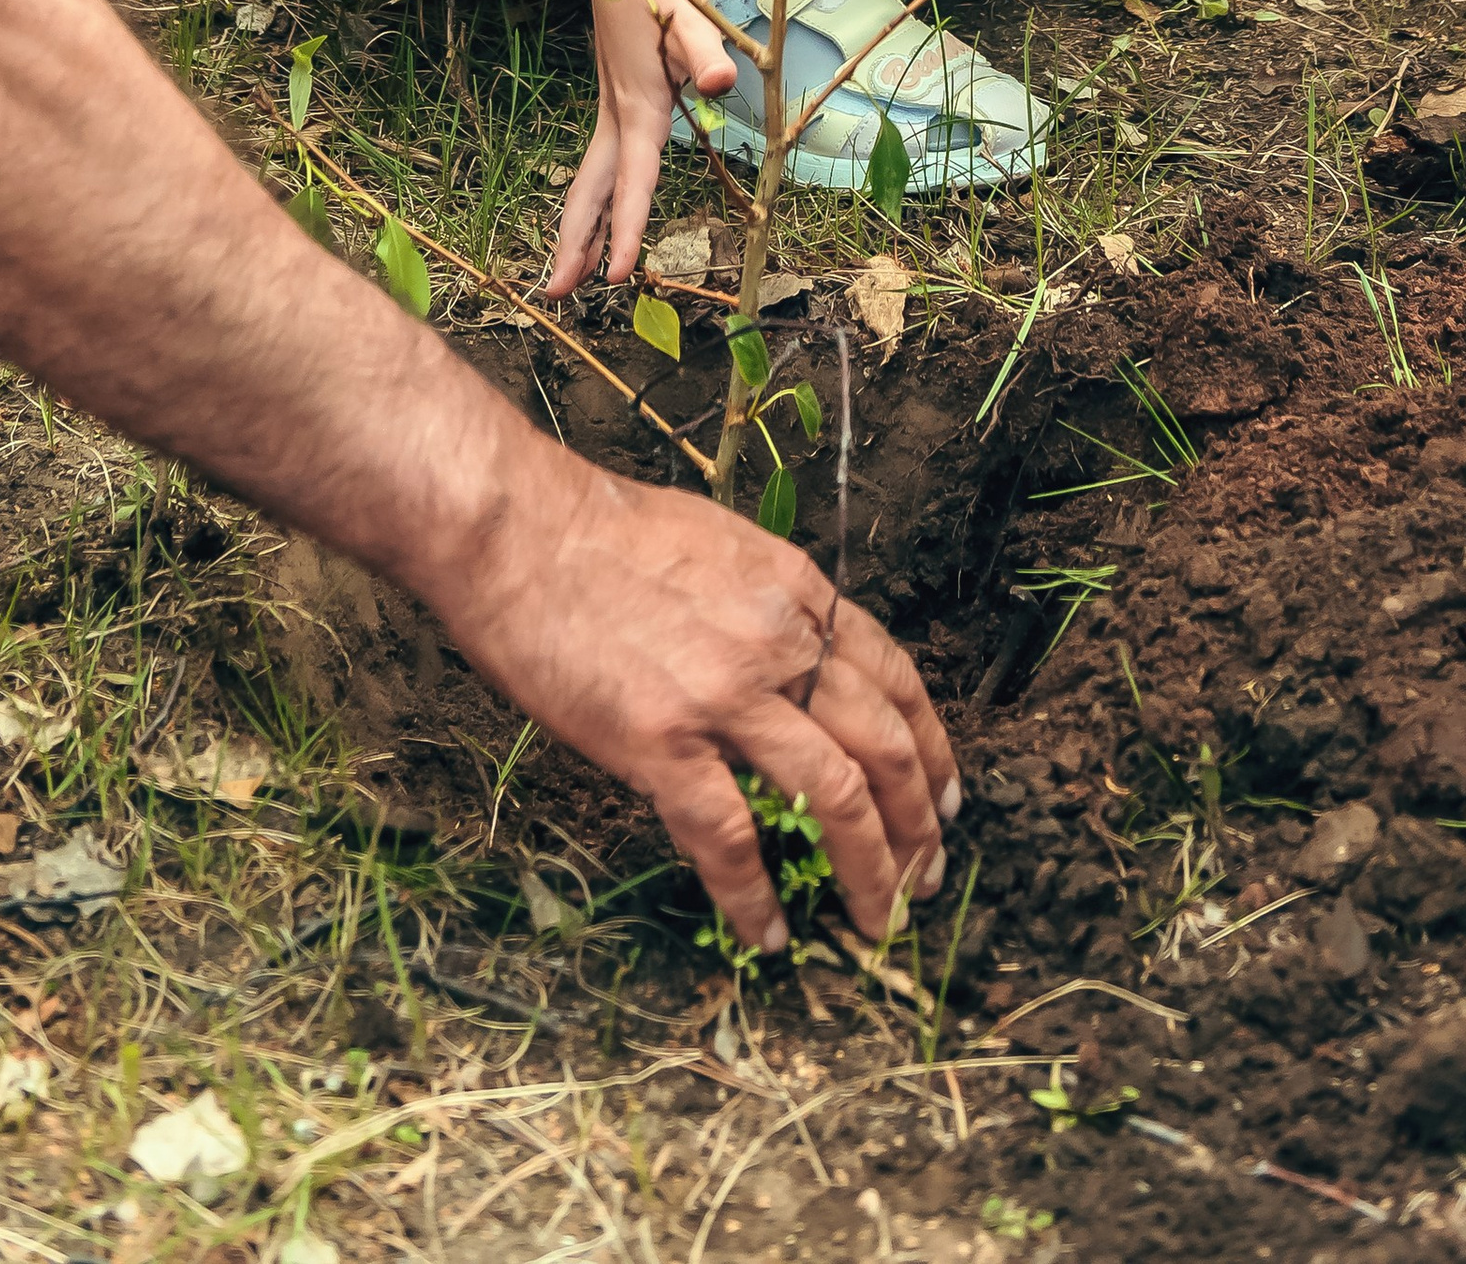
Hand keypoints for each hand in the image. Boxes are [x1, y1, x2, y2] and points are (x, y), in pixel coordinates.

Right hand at [433, 434, 959, 948]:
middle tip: (927, 877)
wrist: (520, 531)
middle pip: (884, 745)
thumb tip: (788, 658)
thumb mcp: (719, 546)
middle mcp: (779, 643)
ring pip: (836, 796)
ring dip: (869, 869)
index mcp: (796, 591)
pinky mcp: (663, 741)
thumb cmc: (601, 532)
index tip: (945, 795)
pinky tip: (767, 934)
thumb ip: (766, 604)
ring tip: (878, 921)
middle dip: (918, 823)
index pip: (893, 676)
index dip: (930, 744)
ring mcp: (726, 695)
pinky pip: (730, 837)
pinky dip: (754, 897)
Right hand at [548, 0, 736, 297]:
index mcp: (639, 106)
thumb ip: (706, 51)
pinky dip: (590, 201)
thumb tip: (722, 83)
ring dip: (578, 227)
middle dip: (576, 243)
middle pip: (593, 190)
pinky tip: (591, 217)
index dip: (625, 226)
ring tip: (567, 275)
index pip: (634, 178)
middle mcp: (618, 116)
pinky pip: (599, 165)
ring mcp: (611, 111)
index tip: (616, 273)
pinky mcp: (616, 103)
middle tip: (559, 294)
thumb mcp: (689, 14)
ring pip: (590, 180)